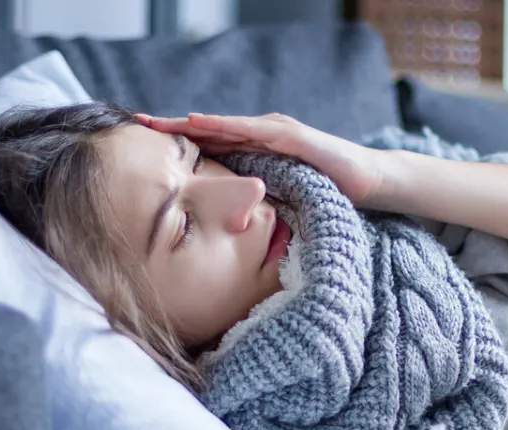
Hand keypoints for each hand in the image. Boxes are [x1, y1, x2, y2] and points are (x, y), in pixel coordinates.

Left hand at [134, 112, 385, 207]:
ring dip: (192, 123)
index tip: (143, 146)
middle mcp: (263, 135)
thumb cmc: (326, 191)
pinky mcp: (294, 138)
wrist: (369, 182)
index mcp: (256, 152)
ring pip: (226, 126)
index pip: (211, 145)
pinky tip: (202, 124)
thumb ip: (255, 204)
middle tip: (138, 123)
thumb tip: (228, 228)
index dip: (178, 144)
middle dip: (174, 127)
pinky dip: (226, 126)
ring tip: (161, 122)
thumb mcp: (280, 200)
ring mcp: (278, 133)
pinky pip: (253, 131)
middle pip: (211, 130)